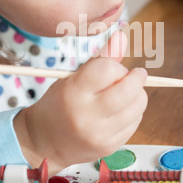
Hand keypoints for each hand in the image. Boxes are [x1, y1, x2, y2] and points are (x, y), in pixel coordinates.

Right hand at [14, 31, 147, 173]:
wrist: (45, 142)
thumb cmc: (60, 104)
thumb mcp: (73, 78)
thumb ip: (100, 59)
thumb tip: (122, 35)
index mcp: (74, 92)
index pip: (108, 69)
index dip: (117, 67)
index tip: (117, 69)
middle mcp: (86, 115)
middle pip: (128, 90)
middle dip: (137, 79)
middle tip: (136, 76)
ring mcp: (99, 134)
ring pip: (137, 107)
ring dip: (138, 96)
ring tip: (125, 94)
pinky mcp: (109, 147)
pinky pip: (135, 123)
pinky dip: (133, 113)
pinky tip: (120, 111)